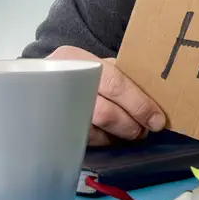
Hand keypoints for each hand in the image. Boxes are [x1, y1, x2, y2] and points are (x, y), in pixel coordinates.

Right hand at [46, 46, 165, 146]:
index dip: (139, 104)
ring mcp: (54, 106)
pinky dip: (103, 140)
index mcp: (78, 59)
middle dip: (130, 125)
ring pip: (94, 131)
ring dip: (118, 136)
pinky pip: (83, 139)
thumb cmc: (83, 69)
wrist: (42, 78)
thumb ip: (123, 75)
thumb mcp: (101, 63)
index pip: (115, 84)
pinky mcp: (53, 126)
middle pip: (104, 112)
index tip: (156, 119)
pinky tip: (113, 136)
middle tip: (144, 130)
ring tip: (133, 133)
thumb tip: (157, 96)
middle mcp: (63, 82)